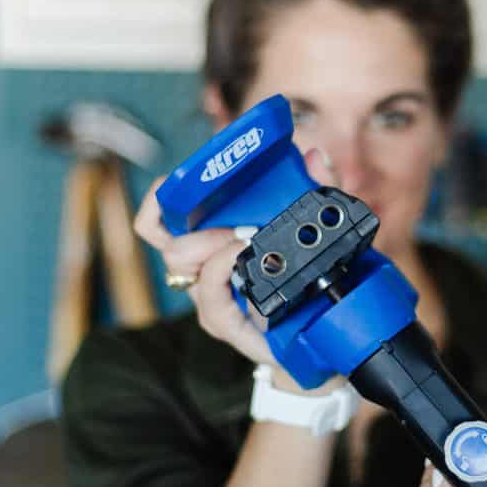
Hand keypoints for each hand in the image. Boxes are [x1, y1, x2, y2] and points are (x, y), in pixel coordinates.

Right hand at [133, 149, 342, 379]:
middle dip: (190, 220)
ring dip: (207, 241)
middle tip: (231, 219)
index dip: (160, 199)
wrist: (326, 332)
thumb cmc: (311, 277)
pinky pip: (209, 295)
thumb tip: (314, 154)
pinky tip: (242, 256)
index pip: (161, 219)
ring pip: (179, 261)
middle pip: (166, 239)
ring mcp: (210, 298)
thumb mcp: (316, 224)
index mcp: (212, 243)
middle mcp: (203, 270)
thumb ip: (319, 187)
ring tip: (241, 237)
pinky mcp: (224, 323)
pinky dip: (221, 268)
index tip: (182, 183)